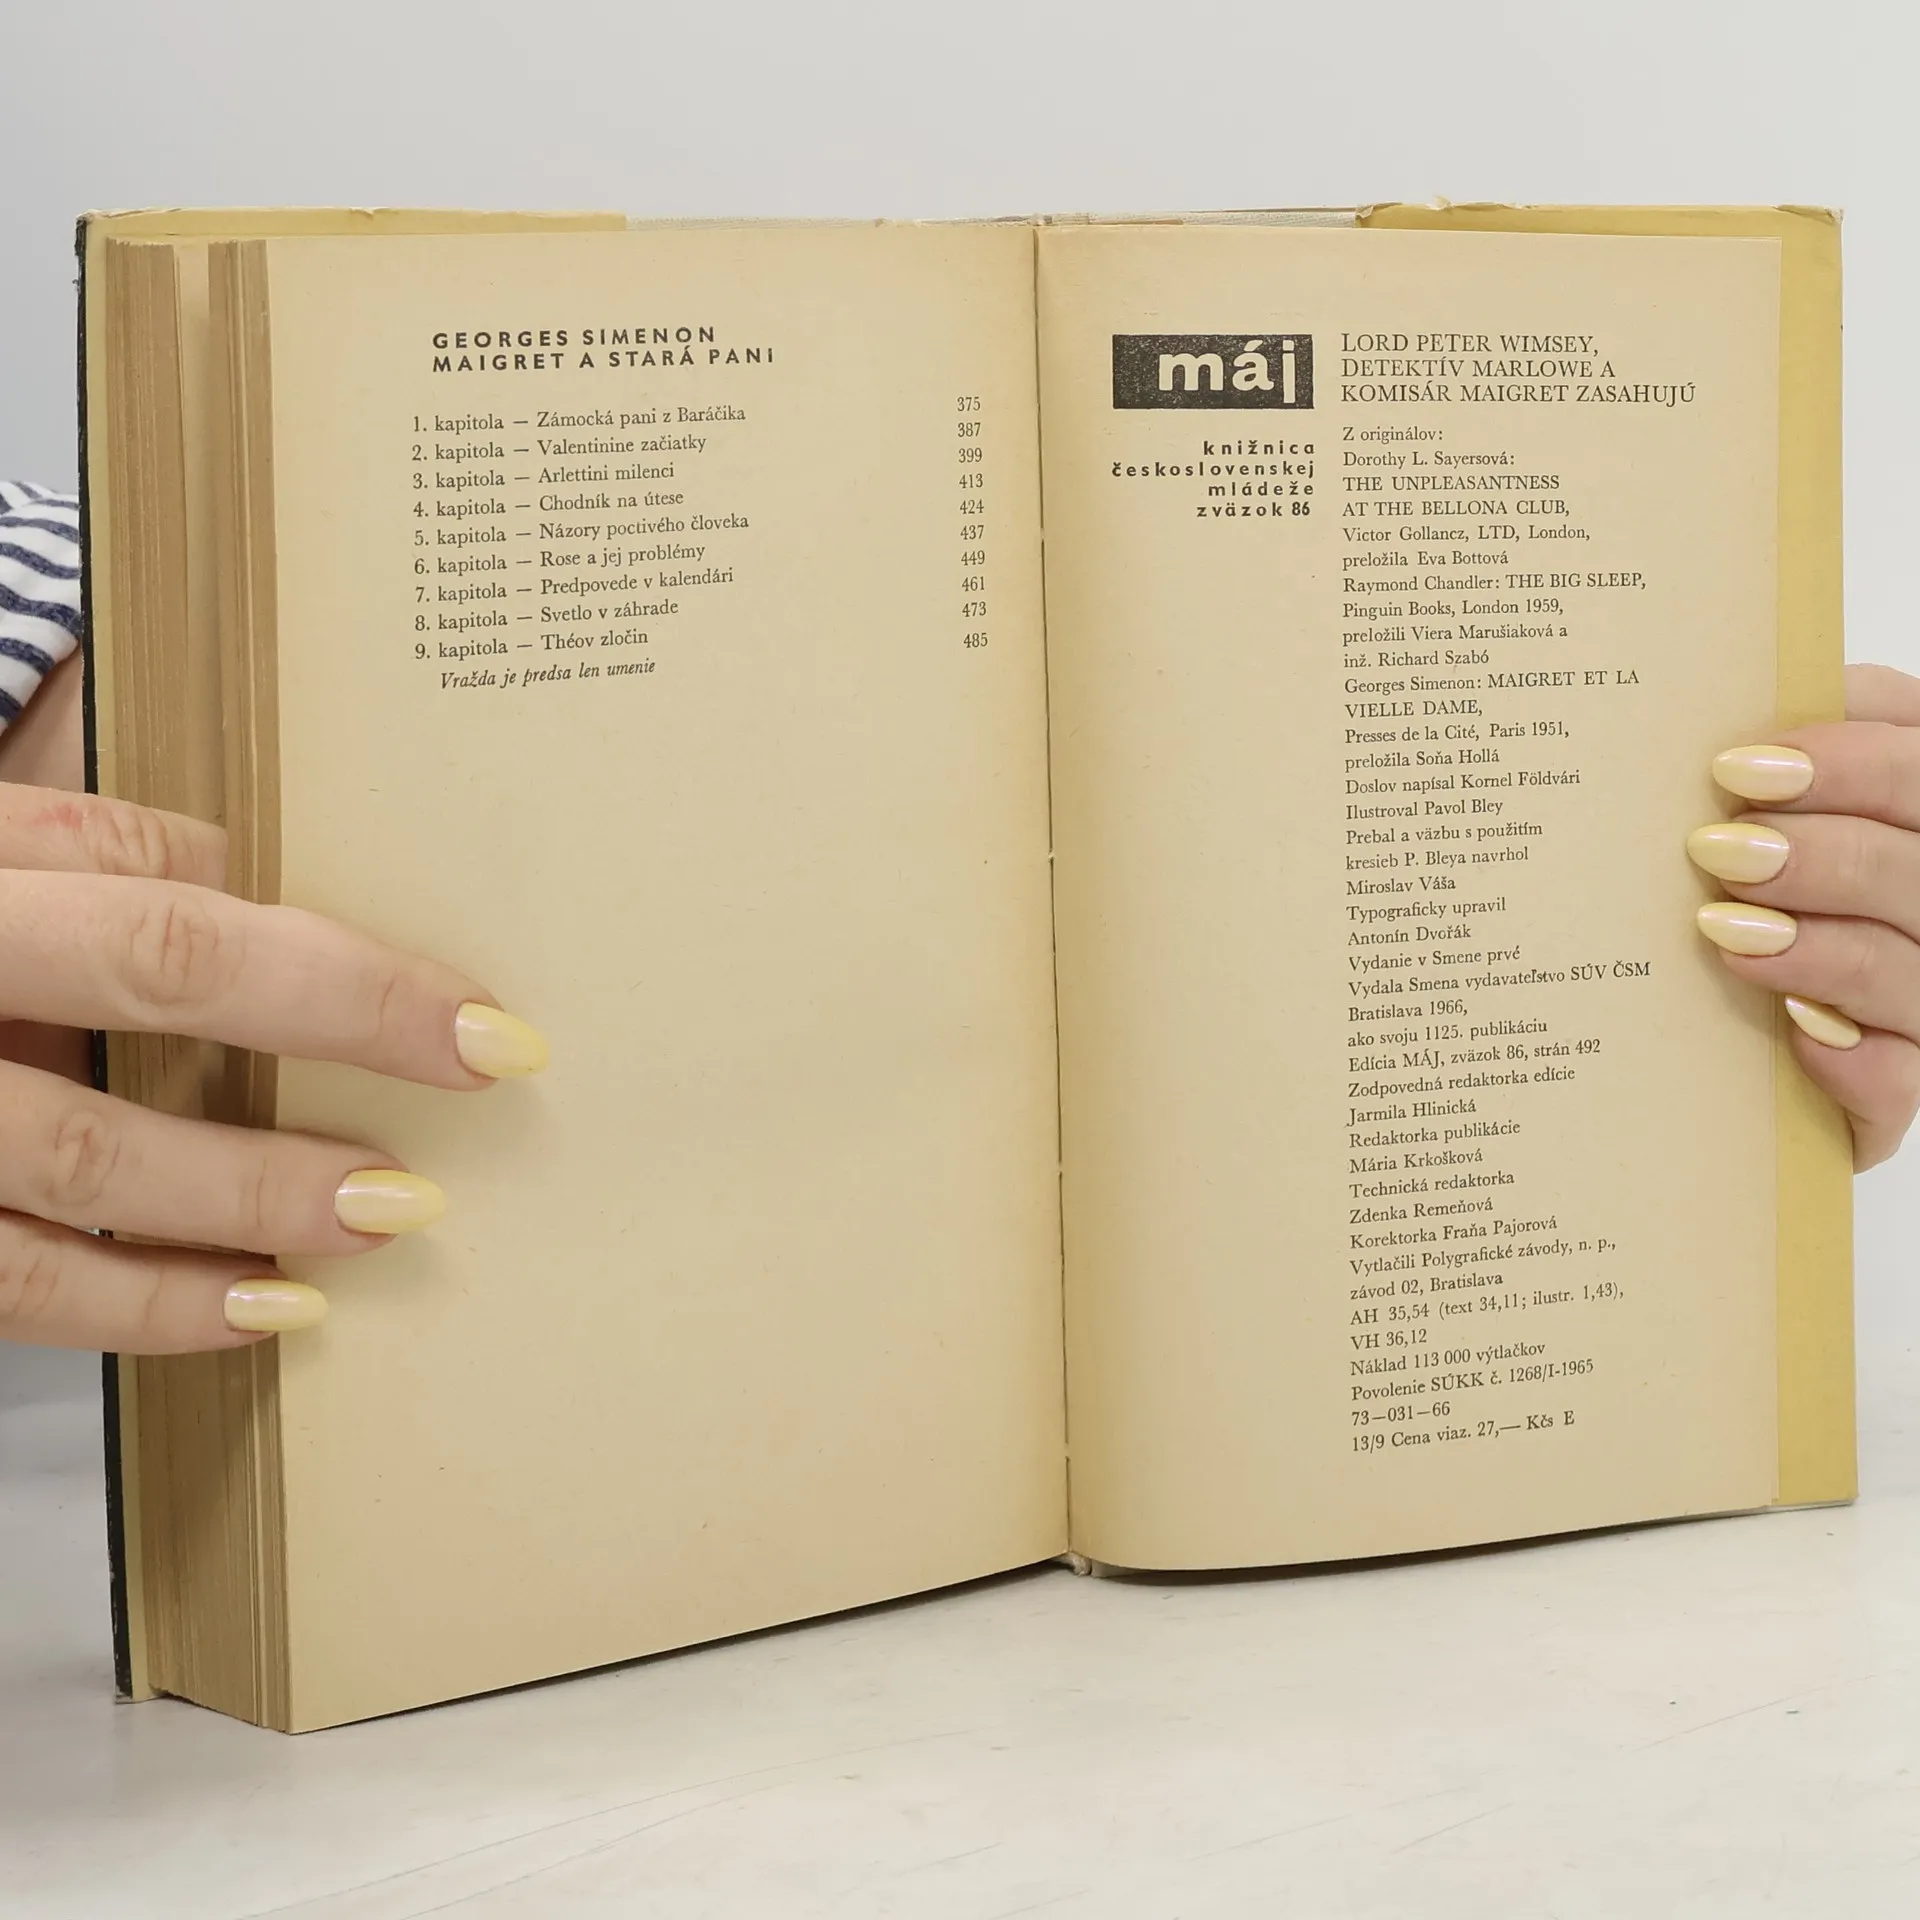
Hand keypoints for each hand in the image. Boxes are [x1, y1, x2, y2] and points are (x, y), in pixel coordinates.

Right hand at [0, 767, 545, 1352]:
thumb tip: (256, 878)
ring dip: (227, 1230)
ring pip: (63, 1200)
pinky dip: (139, 1311)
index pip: (180, 937)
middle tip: (420, 1180)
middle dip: (281, 1146)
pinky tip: (250, 1315)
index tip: (484, 1033)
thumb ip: (97, 845)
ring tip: (362, 1240)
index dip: (345, 991)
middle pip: (111, 1098)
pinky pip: (12, 1288)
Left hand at [1690, 663, 1919, 1168]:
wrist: (1752, 1065)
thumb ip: (1777, 776)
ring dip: (1820, 948)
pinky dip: (1850, 1057)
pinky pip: (1898, 1081)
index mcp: (1918, 823)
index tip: (1738, 766)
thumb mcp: (1771, 827)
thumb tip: (1729, 735)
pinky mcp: (1898, 1097)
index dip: (1850, 756)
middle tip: (1718, 850)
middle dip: (1824, 853)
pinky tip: (1791, 1032)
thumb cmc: (1760, 912)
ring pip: (1911, 970)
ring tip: (1724, 930)